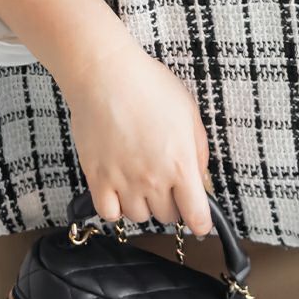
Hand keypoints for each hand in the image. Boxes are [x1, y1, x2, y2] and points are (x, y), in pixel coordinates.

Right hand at [58, 34, 214, 239]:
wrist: (105, 75)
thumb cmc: (149, 86)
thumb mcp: (189, 112)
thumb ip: (198, 151)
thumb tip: (201, 180)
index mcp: (180, 163)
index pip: (196, 215)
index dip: (201, 223)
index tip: (200, 223)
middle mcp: (153, 179)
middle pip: (168, 216)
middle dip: (173, 204)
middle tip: (169, 184)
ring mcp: (123, 181)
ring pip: (139, 217)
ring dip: (145, 205)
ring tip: (143, 182)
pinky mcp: (97, 178)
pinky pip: (109, 213)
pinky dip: (116, 208)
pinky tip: (120, 190)